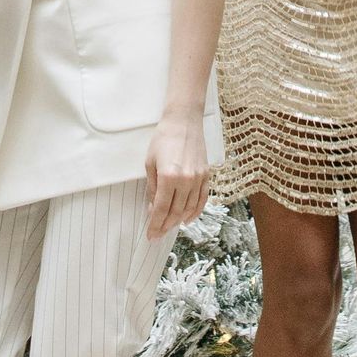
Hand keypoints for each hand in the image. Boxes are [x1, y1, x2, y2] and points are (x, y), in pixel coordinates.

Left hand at [144, 111, 211, 237]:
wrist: (184, 122)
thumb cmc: (163, 139)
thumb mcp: (150, 163)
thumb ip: (152, 188)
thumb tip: (153, 208)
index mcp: (168, 177)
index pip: (161, 209)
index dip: (155, 224)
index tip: (151, 234)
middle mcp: (185, 180)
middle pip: (175, 212)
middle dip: (165, 226)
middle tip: (158, 233)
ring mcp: (198, 179)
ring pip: (189, 209)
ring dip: (178, 221)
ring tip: (169, 227)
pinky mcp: (206, 175)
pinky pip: (202, 200)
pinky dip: (195, 212)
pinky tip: (187, 219)